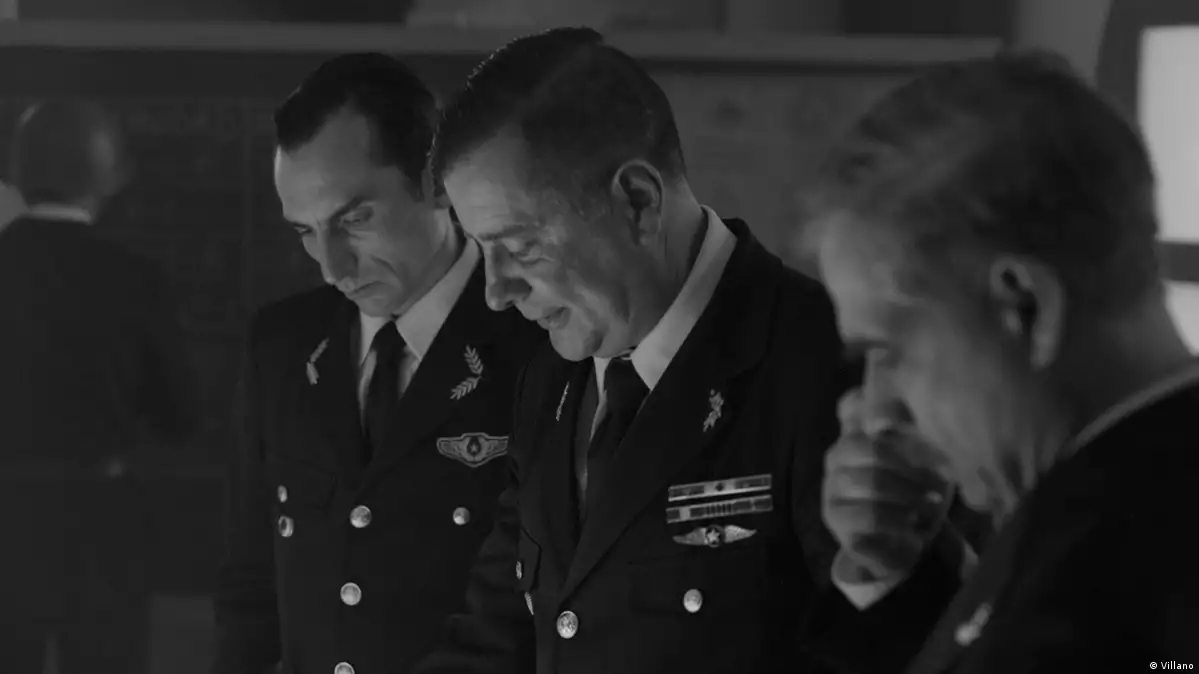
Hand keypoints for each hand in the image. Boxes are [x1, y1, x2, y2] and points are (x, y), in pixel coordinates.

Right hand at [822, 388, 953, 582]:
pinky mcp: (836, 519)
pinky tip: (914, 523)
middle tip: (942, 479)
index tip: (913, 429)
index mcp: (857, 434)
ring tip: (933, 503)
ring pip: (869, 480)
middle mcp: (837, 457)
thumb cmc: (917, 492)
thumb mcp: (925, 458)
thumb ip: (917, 428)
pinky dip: (897, 519)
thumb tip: (918, 393)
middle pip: (870, 446)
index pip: (854, 407)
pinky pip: (867, 515)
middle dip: (910, 463)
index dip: (881, 412)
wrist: (906, 543)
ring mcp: (831, 487)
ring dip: (908, 493)